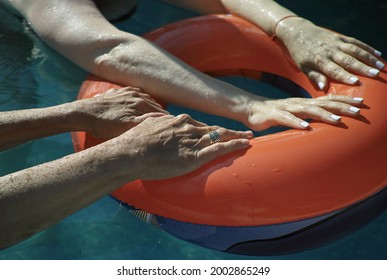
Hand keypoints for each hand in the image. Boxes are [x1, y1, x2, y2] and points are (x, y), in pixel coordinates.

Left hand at [75, 86, 168, 138]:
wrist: (82, 113)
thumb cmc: (104, 124)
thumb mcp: (127, 127)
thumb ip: (146, 121)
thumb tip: (164, 119)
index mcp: (140, 102)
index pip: (159, 113)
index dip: (166, 121)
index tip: (172, 127)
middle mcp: (136, 94)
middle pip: (154, 105)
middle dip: (162, 115)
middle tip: (168, 124)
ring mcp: (126, 91)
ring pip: (146, 99)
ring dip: (153, 108)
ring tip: (158, 117)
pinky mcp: (117, 92)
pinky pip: (134, 94)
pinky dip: (141, 100)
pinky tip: (141, 105)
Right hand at [114, 114, 252, 179]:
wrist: (129, 152)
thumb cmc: (134, 142)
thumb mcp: (147, 126)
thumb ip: (157, 124)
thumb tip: (157, 123)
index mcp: (178, 121)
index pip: (200, 125)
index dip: (212, 128)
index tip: (219, 130)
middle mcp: (189, 128)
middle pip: (214, 128)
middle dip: (230, 130)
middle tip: (244, 132)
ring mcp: (193, 141)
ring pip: (221, 136)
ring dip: (236, 136)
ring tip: (249, 137)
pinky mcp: (195, 156)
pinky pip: (220, 148)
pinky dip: (234, 145)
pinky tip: (246, 144)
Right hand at [243, 94, 362, 130]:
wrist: (250, 109)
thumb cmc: (274, 113)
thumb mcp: (295, 113)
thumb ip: (309, 114)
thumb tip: (326, 118)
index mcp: (304, 103)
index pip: (328, 99)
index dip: (344, 100)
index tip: (361, 102)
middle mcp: (298, 103)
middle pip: (323, 103)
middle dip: (341, 107)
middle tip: (358, 111)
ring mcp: (287, 109)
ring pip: (308, 110)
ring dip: (323, 115)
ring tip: (337, 120)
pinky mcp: (275, 115)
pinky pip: (287, 119)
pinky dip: (297, 123)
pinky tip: (306, 127)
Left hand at [277, 18, 384, 88]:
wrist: (299, 32)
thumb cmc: (300, 54)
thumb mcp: (302, 67)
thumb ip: (314, 77)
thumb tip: (323, 88)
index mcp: (319, 60)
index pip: (334, 70)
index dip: (345, 76)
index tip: (356, 82)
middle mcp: (329, 51)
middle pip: (348, 60)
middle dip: (362, 67)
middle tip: (375, 74)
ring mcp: (336, 43)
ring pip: (355, 50)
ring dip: (368, 58)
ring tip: (379, 66)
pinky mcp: (340, 37)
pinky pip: (355, 42)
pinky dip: (367, 47)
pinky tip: (377, 53)